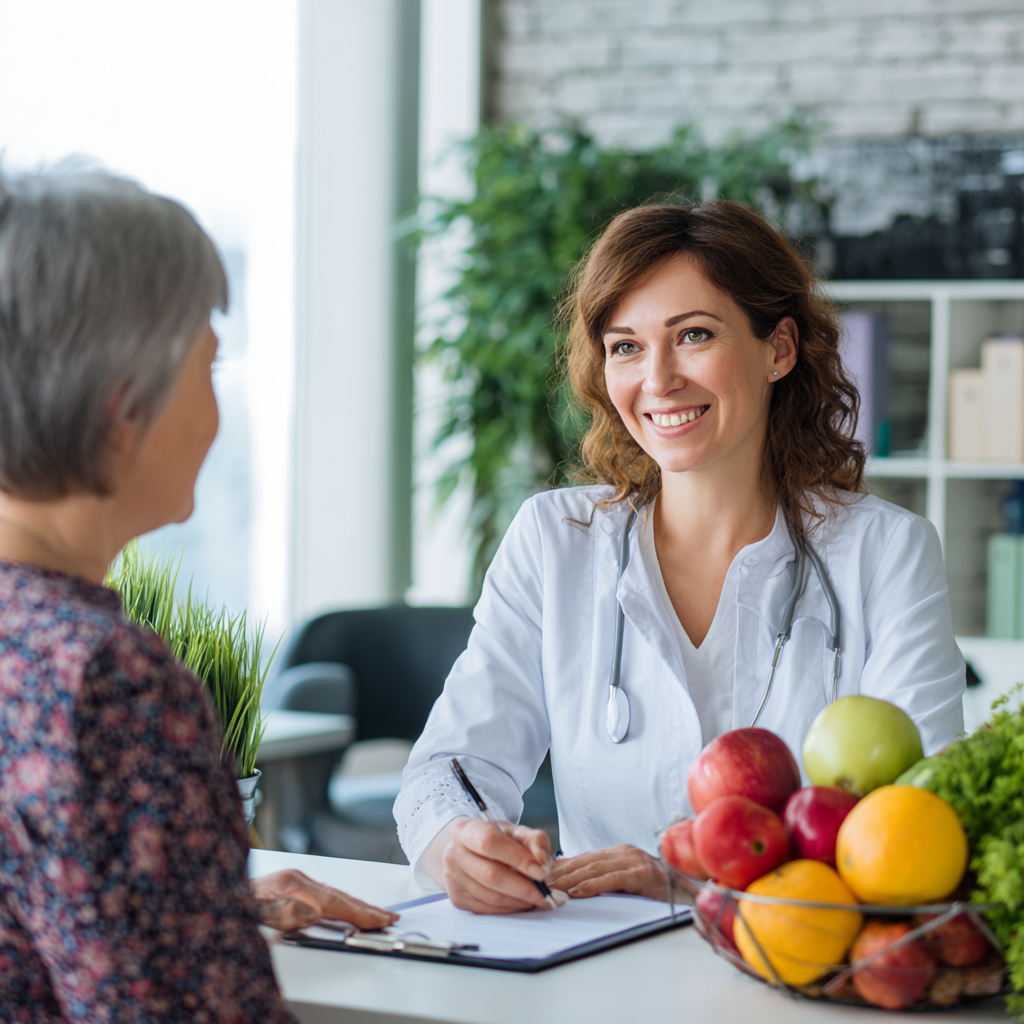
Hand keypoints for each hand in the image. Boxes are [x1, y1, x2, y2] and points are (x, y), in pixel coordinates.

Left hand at [250, 869, 399, 930]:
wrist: (216, 895)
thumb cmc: (235, 909)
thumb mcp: (260, 915)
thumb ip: (290, 912)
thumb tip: (316, 911)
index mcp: (293, 884)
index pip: (336, 901)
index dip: (362, 912)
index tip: (382, 919)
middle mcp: (297, 878)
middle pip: (339, 895)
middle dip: (365, 907)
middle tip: (389, 917)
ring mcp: (294, 879)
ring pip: (332, 894)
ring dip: (354, 905)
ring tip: (374, 914)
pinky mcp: (290, 885)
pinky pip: (323, 894)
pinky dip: (340, 902)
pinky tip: (346, 908)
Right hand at [424, 817, 555, 914]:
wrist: (464, 850)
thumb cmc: (493, 839)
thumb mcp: (515, 831)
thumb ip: (534, 840)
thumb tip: (542, 863)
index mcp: (466, 830)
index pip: (491, 843)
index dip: (518, 858)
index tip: (542, 872)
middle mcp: (454, 854)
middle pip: (492, 875)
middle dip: (526, 888)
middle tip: (549, 895)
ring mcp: (453, 879)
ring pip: (492, 897)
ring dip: (521, 901)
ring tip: (540, 899)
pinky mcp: (457, 899)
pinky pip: (488, 909)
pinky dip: (511, 909)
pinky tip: (523, 902)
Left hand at [548, 844, 669, 900]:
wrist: (692, 891)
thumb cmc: (659, 889)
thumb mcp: (629, 880)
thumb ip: (606, 878)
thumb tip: (574, 885)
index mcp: (618, 853)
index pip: (581, 858)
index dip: (558, 867)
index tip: (537, 876)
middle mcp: (624, 852)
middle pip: (583, 862)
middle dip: (558, 873)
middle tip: (536, 884)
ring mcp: (634, 862)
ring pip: (593, 868)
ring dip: (568, 879)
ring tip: (549, 889)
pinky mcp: (643, 875)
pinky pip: (612, 879)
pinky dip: (592, 885)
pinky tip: (577, 892)